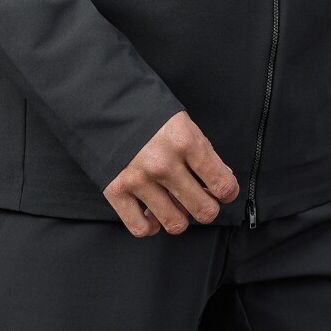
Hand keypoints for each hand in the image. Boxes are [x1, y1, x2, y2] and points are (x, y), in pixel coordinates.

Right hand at [103, 111, 239, 236]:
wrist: (102, 102)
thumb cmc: (146, 110)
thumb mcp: (182, 121)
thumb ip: (202, 151)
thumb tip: (221, 179)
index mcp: (184, 140)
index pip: (222, 183)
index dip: (228, 192)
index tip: (223, 191)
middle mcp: (163, 163)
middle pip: (204, 210)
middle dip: (207, 207)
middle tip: (201, 199)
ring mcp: (138, 179)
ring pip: (176, 223)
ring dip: (180, 217)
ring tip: (175, 203)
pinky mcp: (116, 190)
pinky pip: (140, 228)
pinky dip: (150, 226)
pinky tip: (152, 213)